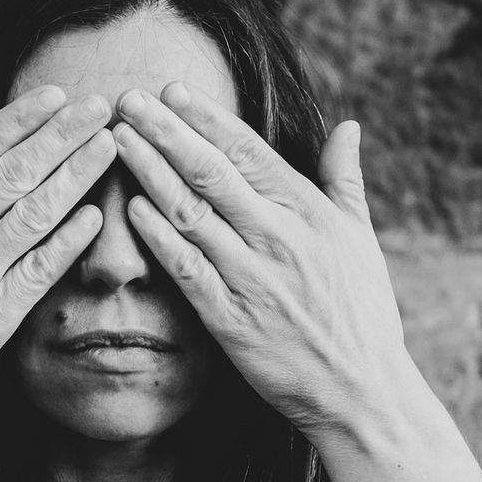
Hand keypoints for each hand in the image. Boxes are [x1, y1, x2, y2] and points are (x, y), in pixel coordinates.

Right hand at [0, 86, 115, 435]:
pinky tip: (97, 215)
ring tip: (109, 144)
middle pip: (13, 173)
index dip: (18, 119)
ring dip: (76, 175)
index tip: (54, 96)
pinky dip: (69, 241)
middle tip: (100, 104)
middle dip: (61, 134)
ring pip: (33, 214)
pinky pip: (39, 271)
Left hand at [110, 82, 407, 435]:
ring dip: (150, 172)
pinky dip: (158, 237)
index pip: (249, 151)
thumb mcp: (361, 239)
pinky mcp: (230, 319)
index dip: (206, 117)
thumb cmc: (362, 311)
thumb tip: (348, 126)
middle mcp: (277, 237)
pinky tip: (131, 208)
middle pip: (210, 171)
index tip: (172, 89)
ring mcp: (251, 278)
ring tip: (119, 139)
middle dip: (166, 131)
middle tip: (129, 97)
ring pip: (190, 212)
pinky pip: (186, 269)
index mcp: (308, 212)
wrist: (360, 392)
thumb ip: (345, 180)